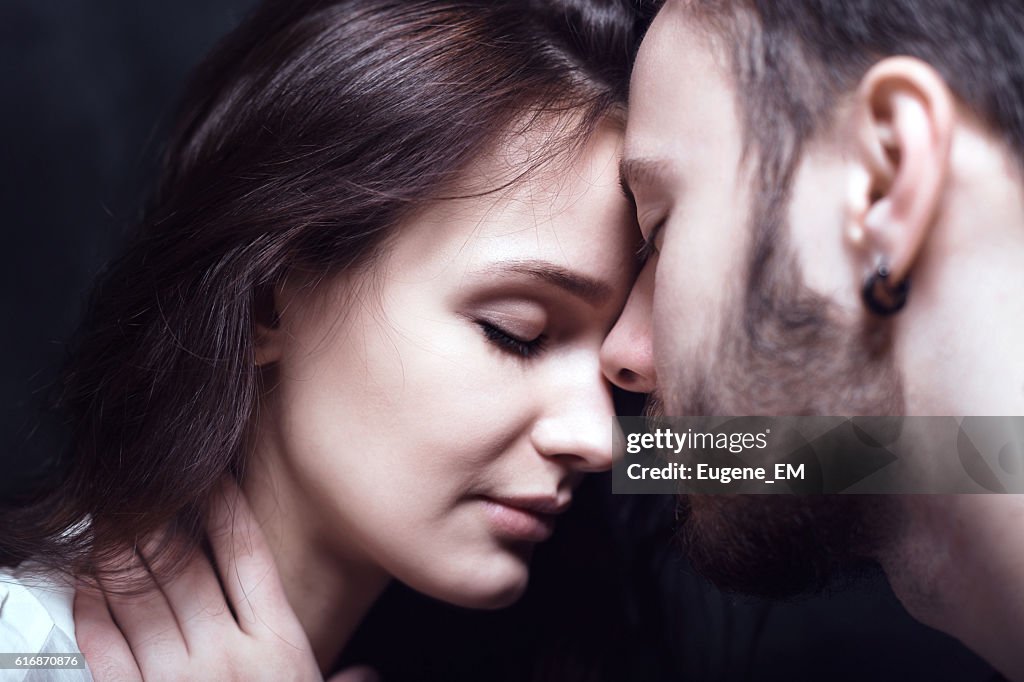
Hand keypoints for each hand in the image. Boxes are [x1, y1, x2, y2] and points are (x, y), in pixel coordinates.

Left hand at [74, 478, 377, 681]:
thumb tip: (366, 676)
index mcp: (276, 647)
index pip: (247, 555)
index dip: (226, 506)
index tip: (212, 475)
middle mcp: (222, 655)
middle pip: (184, 562)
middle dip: (160, 512)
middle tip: (147, 476)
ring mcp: (171, 680)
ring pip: (139, 594)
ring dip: (120, 547)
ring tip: (112, 509)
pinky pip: (101, 646)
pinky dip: (91, 608)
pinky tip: (87, 580)